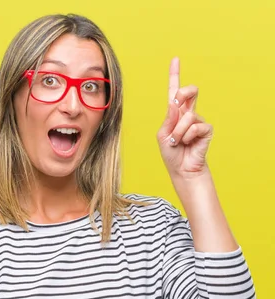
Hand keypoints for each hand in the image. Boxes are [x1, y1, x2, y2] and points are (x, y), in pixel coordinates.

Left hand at [156, 57, 212, 178]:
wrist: (181, 169)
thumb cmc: (171, 152)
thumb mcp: (163, 135)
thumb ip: (168, 118)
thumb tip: (175, 102)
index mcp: (174, 113)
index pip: (174, 91)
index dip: (175, 75)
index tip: (175, 59)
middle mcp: (187, 113)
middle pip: (189, 91)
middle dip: (184, 93)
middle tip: (178, 103)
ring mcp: (197, 120)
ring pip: (187, 116)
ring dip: (178, 132)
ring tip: (178, 142)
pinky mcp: (206, 129)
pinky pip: (195, 126)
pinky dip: (187, 136)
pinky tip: (188, 143)